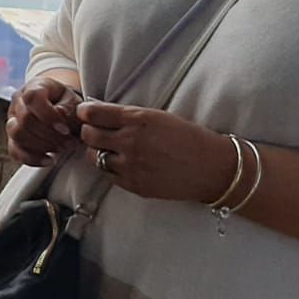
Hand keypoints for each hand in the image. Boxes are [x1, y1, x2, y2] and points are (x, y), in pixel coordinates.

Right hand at [5, 76, 82, 166]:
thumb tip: (59, 122)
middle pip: (24, 119)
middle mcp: (18, 101)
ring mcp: (12, 119)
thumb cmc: (68, 105)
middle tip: (69, 143)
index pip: (32, 98)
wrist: (62, 110)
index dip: (48, 116)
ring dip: (41, 146)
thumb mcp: (74, 102)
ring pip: (16, 135)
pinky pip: (14, 151)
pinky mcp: (12, 138)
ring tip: (60, 149)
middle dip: (49, 135)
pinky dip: (32, 159)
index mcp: (35, 86)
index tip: (66, 130)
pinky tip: (49, 160)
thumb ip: (68, 110)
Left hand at [76, 101, 233, 202]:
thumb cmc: (188, 137)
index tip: (85, 113)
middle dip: (89, 131)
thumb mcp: (158, 116)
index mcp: (138, 120)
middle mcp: (130, 142)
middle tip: (96, 131)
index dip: (85, 112)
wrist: (213, 168)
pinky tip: (120, 163)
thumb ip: (128, 116)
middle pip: (88, 135)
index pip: (93, 114)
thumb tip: (98, 113)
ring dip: (97, 151)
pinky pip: (108, 175)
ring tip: (108, 148)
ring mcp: (131, 166)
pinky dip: (109, 168)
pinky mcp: (134, 185)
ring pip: (94, 157)